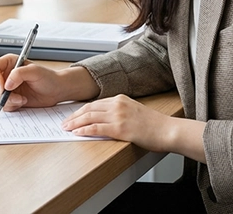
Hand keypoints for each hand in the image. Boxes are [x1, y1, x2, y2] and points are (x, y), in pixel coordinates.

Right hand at [0, 54, 66, 110]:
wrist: (55, 91)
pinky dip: (11, 106)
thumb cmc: (48, 78)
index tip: (3, 87)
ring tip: (22, 99)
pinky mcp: (9, 98)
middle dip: (3, 94)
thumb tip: (6, 84)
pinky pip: (2, 105)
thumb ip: (19, 73)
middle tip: (17, 97)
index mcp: (9, 63)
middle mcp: (5, 75)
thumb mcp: (35, 71)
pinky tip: (23, 102)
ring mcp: (6, 88)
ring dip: (8, 101)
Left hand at [61, 95, 180, 152]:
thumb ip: (120, 112)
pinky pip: (96, 128)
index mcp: (121, 99)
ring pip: (89, 117)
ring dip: (75, 123)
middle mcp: (118, 104)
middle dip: (74, 116)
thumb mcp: (135, 111)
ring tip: (67, 128)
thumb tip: (105, 120)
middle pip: (89, 108)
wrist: (168, 130)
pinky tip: (77, 133)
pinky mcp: (119, 128)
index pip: (95, 103)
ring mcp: (118, 116)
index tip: (73, 115)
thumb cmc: (155, 125)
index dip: (81, 110)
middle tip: (65, 122)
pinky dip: (84, 130)